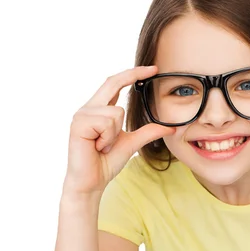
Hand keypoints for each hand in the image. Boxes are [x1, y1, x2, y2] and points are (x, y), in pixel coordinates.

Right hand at [63, 65, 175, 195]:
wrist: (92, 181)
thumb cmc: (106, 162)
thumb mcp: (132, 143)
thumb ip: (148, 132)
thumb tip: (170, 128)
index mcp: (99, 109)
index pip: (115, 84)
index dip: (132, 74)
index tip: (151, 69)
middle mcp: (88, 108)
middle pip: (112, 82)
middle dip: (133, 74)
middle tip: (154, 69)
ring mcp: (82, 115)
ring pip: (116, 111)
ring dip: (116, 133)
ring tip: (104, 146)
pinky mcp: (78, 124)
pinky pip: (107, 123)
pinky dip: (108, 138)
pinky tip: (98, 147)